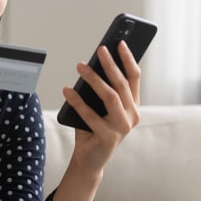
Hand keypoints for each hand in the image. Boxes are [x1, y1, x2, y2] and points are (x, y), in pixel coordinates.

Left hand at [62, 41, 140, 171]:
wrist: (88, 159)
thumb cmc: (93, 127)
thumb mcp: (98, 106)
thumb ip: (100, 89)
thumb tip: (91, 64)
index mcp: (132, 105)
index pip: (134, 77)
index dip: (128, 59)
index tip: (120, 42)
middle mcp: (132, 115)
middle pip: (122, 84)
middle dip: (111, 64)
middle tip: (100, 49)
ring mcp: (122, 128)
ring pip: (110, 97)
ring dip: (94, 79)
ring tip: (79, 66)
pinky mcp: (109, 138)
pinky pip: (91, 115)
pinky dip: (77, 101)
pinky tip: (66, 90)